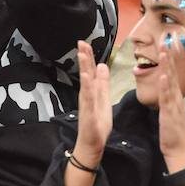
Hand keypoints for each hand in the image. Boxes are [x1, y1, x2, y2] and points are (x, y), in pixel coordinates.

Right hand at [71, 40, 110, 164]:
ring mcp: (87, 103)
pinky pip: (88, 98)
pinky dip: (87, 87)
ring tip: (82, 54)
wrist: (93, 143)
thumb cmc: (97, 122)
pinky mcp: (88, 113)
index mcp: (92, 91)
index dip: (88, 56)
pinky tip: (86, 78)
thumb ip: (103, 83)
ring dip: (84, 68)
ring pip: (86, 83)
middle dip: (84, 57)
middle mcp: (87, 95)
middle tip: (81, 42)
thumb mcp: (104, 98)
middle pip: (86, 73)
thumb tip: (102, 65)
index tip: (85, 42)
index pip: (90, 70)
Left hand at [156, 37, 184, 172]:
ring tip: (165, 53)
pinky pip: (167, 98)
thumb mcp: (169, 112)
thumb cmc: (172, 132)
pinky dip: (166, 87)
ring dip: (168, 67)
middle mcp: (176, 98)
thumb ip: (167, 99)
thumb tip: (164, 88)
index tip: (166, 45)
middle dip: (169, 57)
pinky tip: (164, 77)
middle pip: (173, 73)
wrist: (179, 149)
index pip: (172, 74)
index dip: (169, 60)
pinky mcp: (170, 113)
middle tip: (166, 41)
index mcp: (175, 97)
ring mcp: (174, 105)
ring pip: (171, 82)